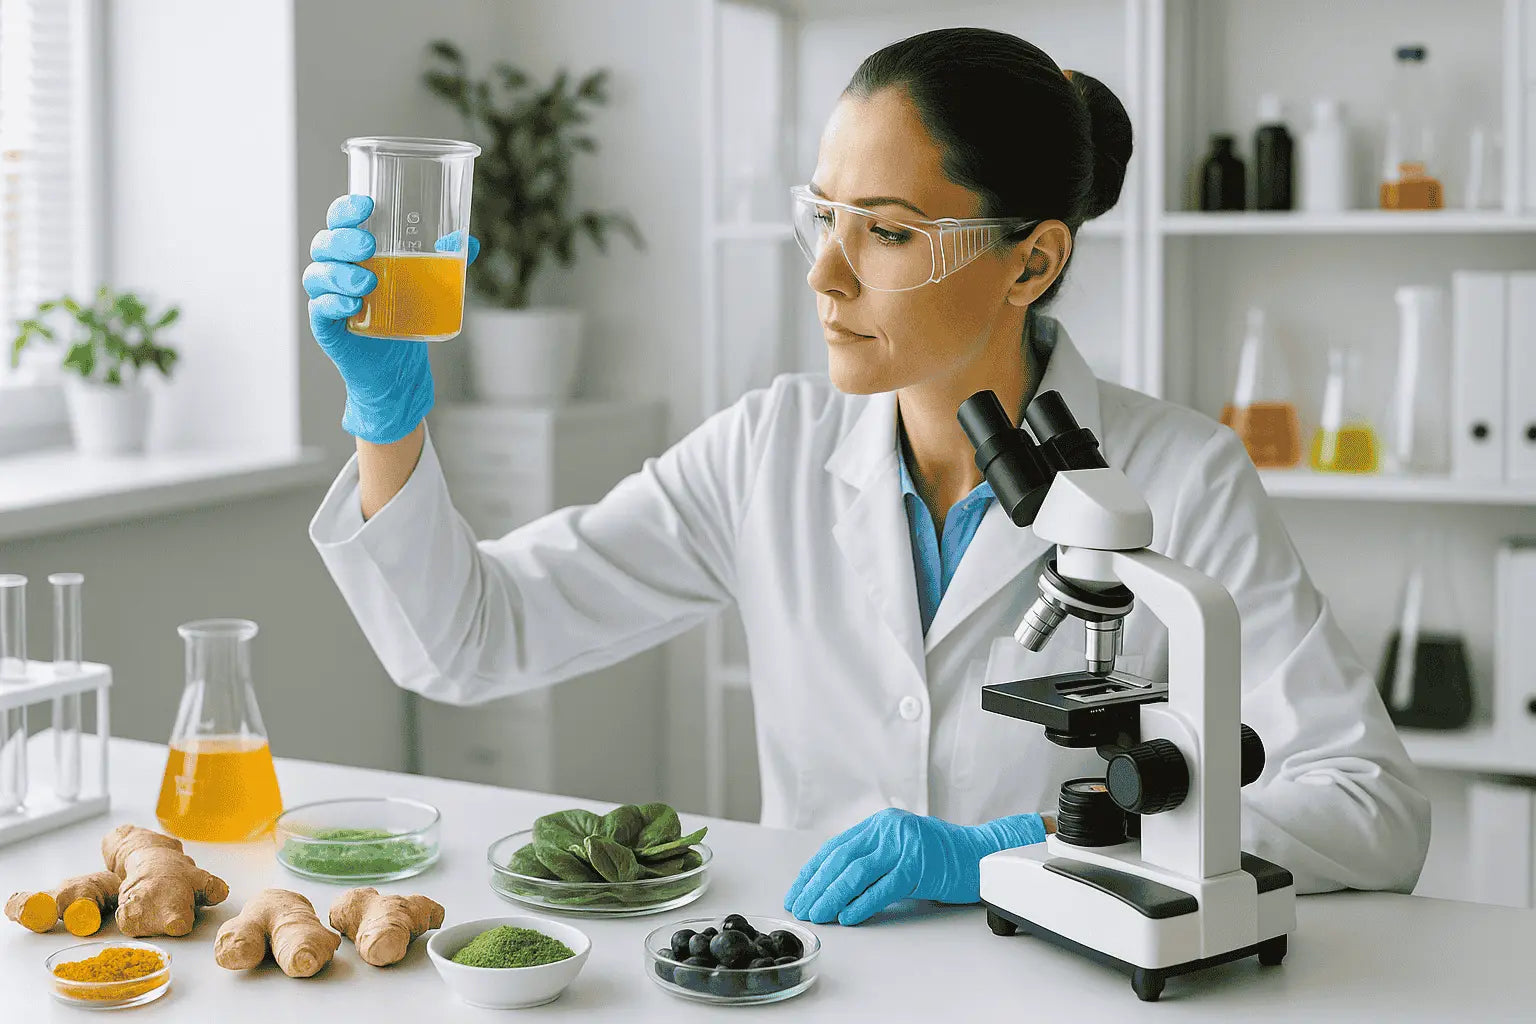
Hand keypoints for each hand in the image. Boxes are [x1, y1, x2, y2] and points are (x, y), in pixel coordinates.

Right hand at [303, 194, 479, 444]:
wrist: (398, 369)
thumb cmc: (407, 317)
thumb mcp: (430, 287)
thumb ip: (446, 262)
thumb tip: (469, 241)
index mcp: (355, 252)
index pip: (339, 221)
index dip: (345, 209)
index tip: (366, 205)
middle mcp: (336, 270)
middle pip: (324, 244)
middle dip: (343, 240)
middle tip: (369, 247)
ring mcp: (328, 298)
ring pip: (318, 275)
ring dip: (340, 274)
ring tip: (369, 281)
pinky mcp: (326, 327)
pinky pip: (319, 310)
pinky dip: (333, 304)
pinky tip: (352, 306)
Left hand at [783, 808, 1046, 925]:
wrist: (982, 857)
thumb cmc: (942, 858)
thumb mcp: (901, 848)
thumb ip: (872, 857)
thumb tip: (832, 885)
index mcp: (881, 823)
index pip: (836, 847)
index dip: (812, 871)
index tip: (797, 892)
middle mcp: (889, 828)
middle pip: (842, 859)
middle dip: (816, 886)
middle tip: (801, 908)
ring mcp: (905, 845)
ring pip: (857, 873)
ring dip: (832, 897)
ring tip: (817, 914)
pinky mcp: (919, 865)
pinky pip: (883, 887)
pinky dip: (862, 904)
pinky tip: (847, 916)